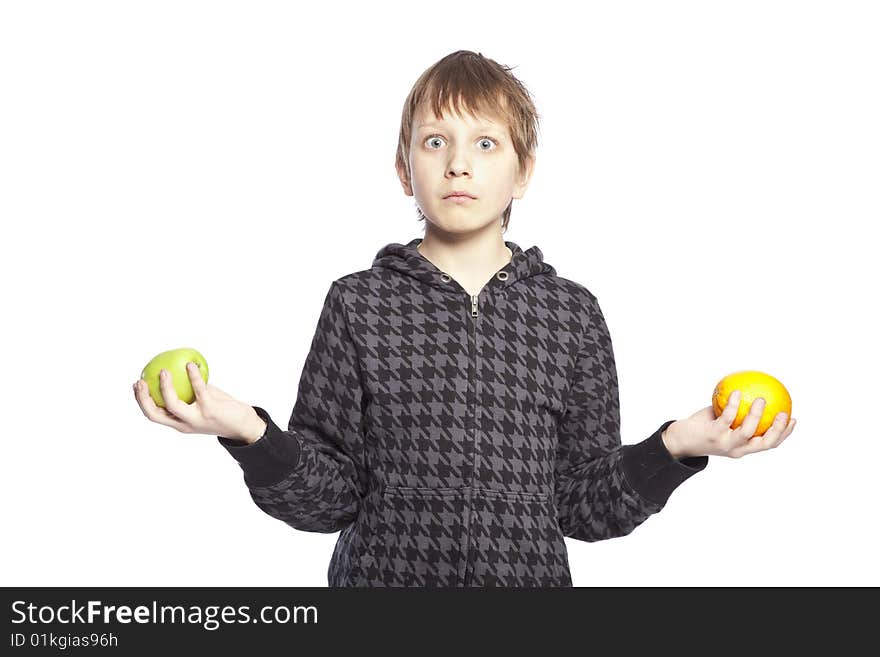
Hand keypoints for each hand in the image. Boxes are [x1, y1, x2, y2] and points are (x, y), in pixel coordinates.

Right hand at [133, 362, 264, 441]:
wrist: (244, 426)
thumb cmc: (221, 411)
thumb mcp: (200, 404)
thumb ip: (189, 393)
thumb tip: (178, 368)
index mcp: (179, 424)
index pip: (153, 415)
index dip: (140, 401)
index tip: (136, 384)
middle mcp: (184, 424)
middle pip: (155, 414)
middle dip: (143, 399)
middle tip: (140, 380)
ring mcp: (196, 418)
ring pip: (173, 404)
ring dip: (165, 387)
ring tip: (163, 371)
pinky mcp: (210, 410)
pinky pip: (198, 390)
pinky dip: (193, 376)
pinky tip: (190, 365)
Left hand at [663, 390, 796, 458]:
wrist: (679, 440)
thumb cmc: (703, 428)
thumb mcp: (723, 421)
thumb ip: (737, 412)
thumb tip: (750, 390)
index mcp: (743, 448)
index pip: (769, 444)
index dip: (784, 434)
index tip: (794, 420)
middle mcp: (737, 449)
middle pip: (765, 443)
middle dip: (778, 429)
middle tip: (783, 412)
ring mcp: (725, 443)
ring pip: (748, 432)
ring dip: (756, 415)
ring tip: (761, 399)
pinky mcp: (713, 435)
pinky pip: (726, 418)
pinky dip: (733, 405)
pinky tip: (735, 392)